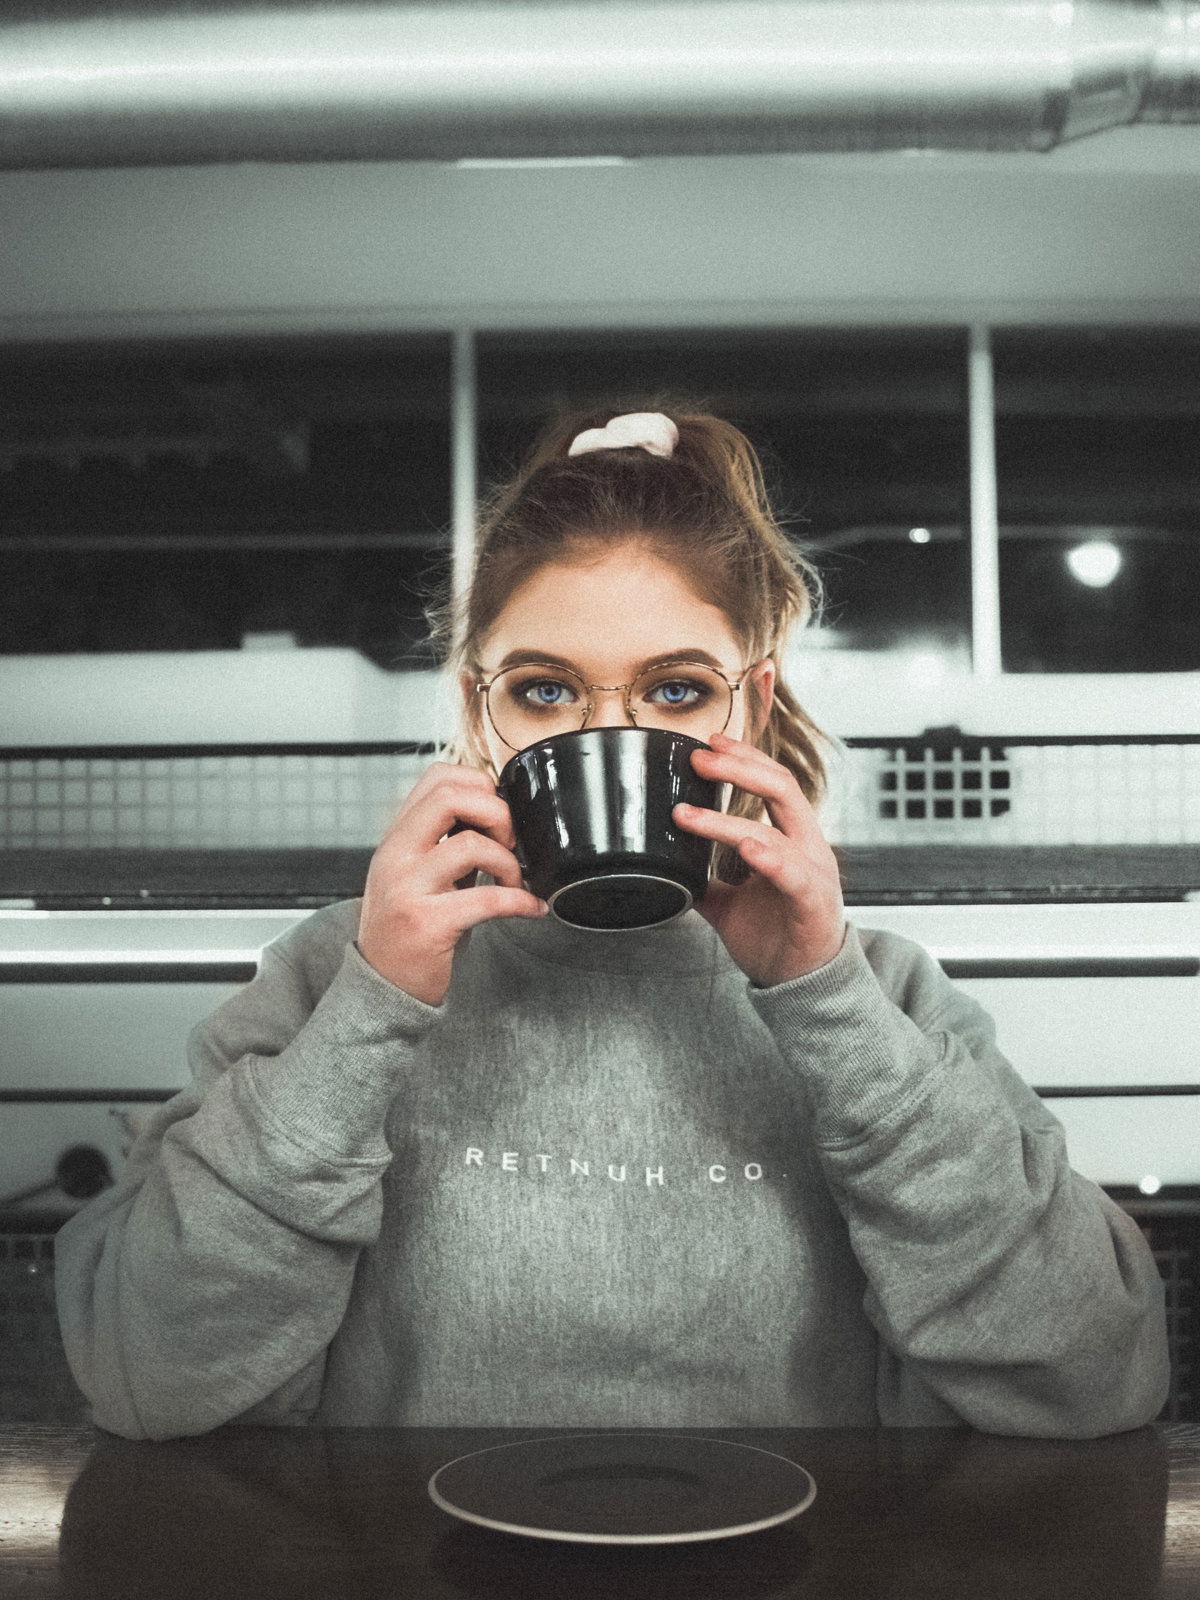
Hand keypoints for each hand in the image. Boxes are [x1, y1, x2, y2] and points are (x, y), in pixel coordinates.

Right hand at [358, 762, 546, 1005]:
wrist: (382, 985)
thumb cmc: (409, 927)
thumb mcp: (417, 873)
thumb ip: (445, 841)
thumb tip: (499, 813)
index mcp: (397, 837)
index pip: (437, 777)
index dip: (479, 785)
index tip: (497, 815)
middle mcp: (396, 856)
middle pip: (450, 797)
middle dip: (497, 813)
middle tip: (511, 842)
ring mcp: (407, 888)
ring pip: (470, 845)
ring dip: (509, 862)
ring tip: (515, 881)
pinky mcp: (427, 924)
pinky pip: (487, 899)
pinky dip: (521, 901)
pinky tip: (531, 907)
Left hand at [673, 731, 845, 987]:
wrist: (803, 984)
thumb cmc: (775, 936)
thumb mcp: (729, 902)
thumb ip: (703, 878)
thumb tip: (663, 865)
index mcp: (792, 838)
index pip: (774, 782)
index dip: (744, 758)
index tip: (710, 741)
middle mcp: (807, 847)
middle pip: (781, 788)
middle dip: (739, 768)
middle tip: (698, 758)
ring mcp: (812, 873)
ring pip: (774, 831)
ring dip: (726, 821)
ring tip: (685, 814)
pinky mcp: (812, 904)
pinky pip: (792, 874)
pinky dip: (769, 858)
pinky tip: (746, 848)